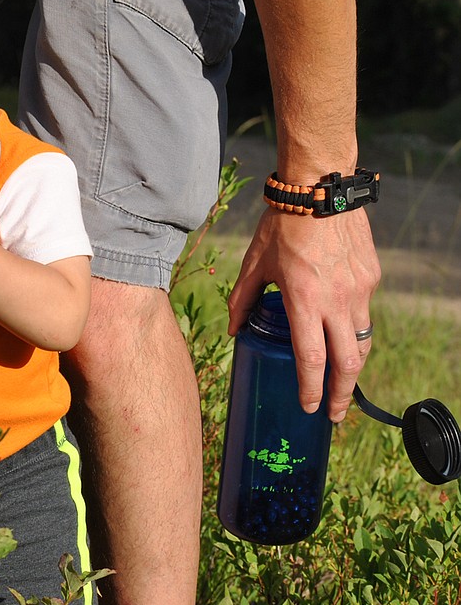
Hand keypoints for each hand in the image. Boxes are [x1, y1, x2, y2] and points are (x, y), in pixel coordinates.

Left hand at [228, 207, 380, 422]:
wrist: (320, 190)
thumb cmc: (281, 226)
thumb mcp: (254, 264)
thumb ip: (242, 300)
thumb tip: (234, 330)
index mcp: (305, 300)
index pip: (312, 358)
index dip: (311, 387)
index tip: (309, 407)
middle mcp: (338, 300)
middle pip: (348, 362)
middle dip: (341, 393)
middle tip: (333, 414)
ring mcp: (360, 290)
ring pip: (362, 341)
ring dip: (352, 367)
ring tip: (342, 385)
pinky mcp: (371, 277)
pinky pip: (365, 312)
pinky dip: (354, 329)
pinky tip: (342, 333)